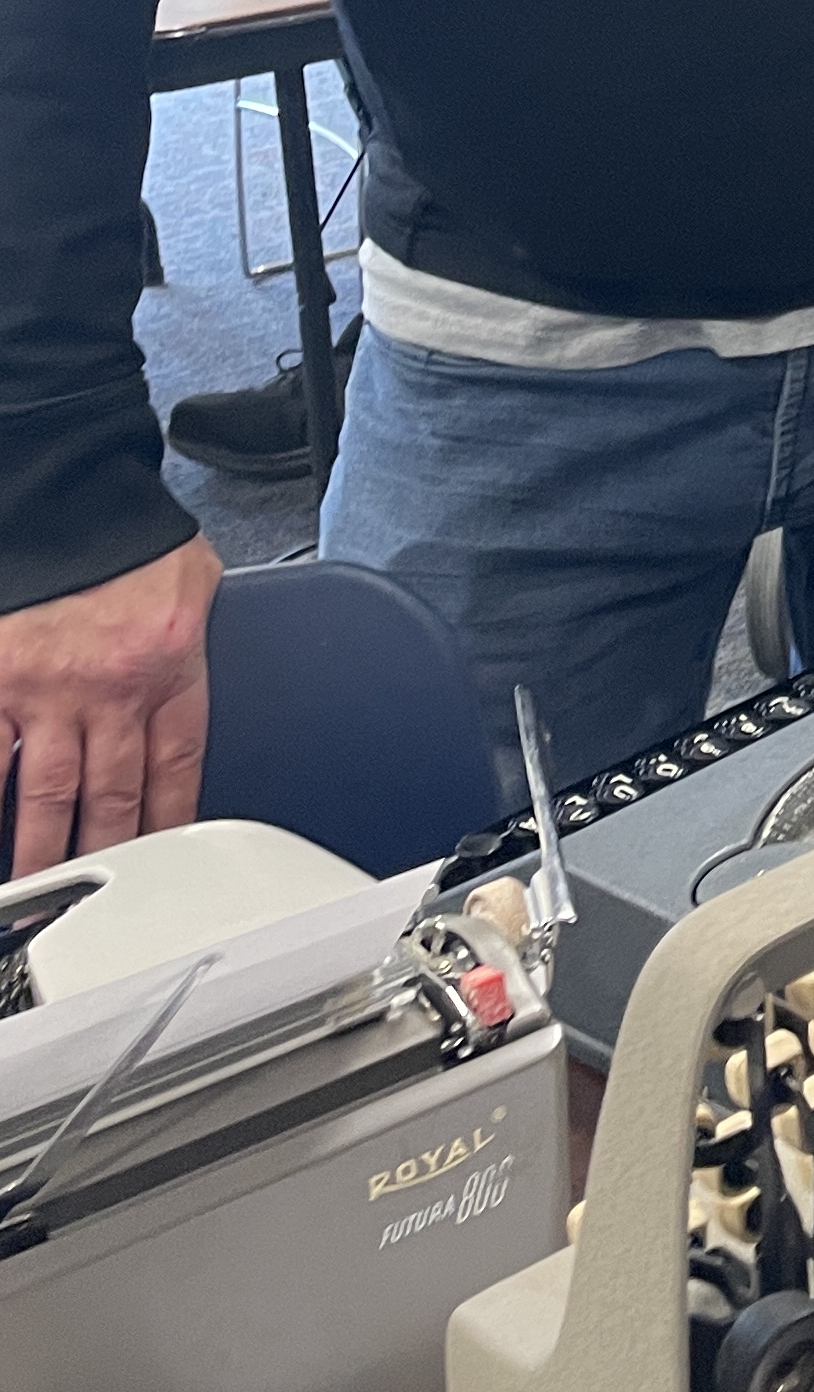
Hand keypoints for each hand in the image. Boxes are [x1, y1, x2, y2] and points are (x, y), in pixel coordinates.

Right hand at [0, 537, 223, 874]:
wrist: (68, 492)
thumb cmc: (129, 530)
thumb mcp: (194, 579)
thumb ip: (193, 633)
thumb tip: (195, 659)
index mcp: (168, 665)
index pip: (179, 763)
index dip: (173, 816)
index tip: (166, 855)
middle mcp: (111, 689)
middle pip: (113, 794)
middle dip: (106, 852)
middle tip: (97, 899)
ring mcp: (48, 690)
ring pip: (48, 793)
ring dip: (43, 849)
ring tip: (38, 889)